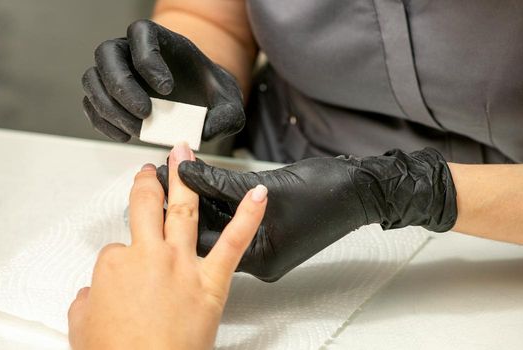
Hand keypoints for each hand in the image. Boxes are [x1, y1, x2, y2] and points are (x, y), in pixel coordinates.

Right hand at [68, 144, 267, 349]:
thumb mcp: (82, 325)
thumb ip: (86, 301)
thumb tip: (91, 297)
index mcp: (115, 266)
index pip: (115, 249)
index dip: (118, 260)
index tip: (122, 271)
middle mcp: (149, 257)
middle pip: (146, 207)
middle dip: (148, 183)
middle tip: (151, 170)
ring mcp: (181, 265)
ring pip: (184, 211)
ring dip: (184, 178)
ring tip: (186, 157)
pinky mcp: (211, 282)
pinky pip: (233, 243)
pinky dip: (248, 216)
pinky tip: (258, 196)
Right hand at [81, 20, 244, 142]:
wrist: (200, 109)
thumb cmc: (209, 98)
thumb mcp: (229, 106)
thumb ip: (227, 116)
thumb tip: (205, 130)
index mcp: (160, 40)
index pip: (140, 32)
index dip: (147, 58)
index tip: (168, 89)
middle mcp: (130, 51)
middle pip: (107, 53)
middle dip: (122, 86)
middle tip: (145, 114)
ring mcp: (114, 73)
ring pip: (92, 79)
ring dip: (109, 108)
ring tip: (137, 130)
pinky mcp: (106, 97)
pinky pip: (91, 105)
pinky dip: (103, 123)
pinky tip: (125, 135)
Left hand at [157, 148, 457, 281]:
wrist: (363, 189)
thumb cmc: (328, 192)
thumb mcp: (268, 186)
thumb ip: (221, 183)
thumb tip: (186, 172)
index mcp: (261, 261)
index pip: (204, 242)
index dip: (178, 210)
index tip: (160, 183)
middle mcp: (260, 260)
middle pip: (206, 237)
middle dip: (182, 207)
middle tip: (159, 179)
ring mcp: (264, 248)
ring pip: (219, 229)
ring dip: (198, 203)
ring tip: (174, 176)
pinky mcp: (269, 233)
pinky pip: (234, 223)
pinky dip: (218, 204)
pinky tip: (201, 184)